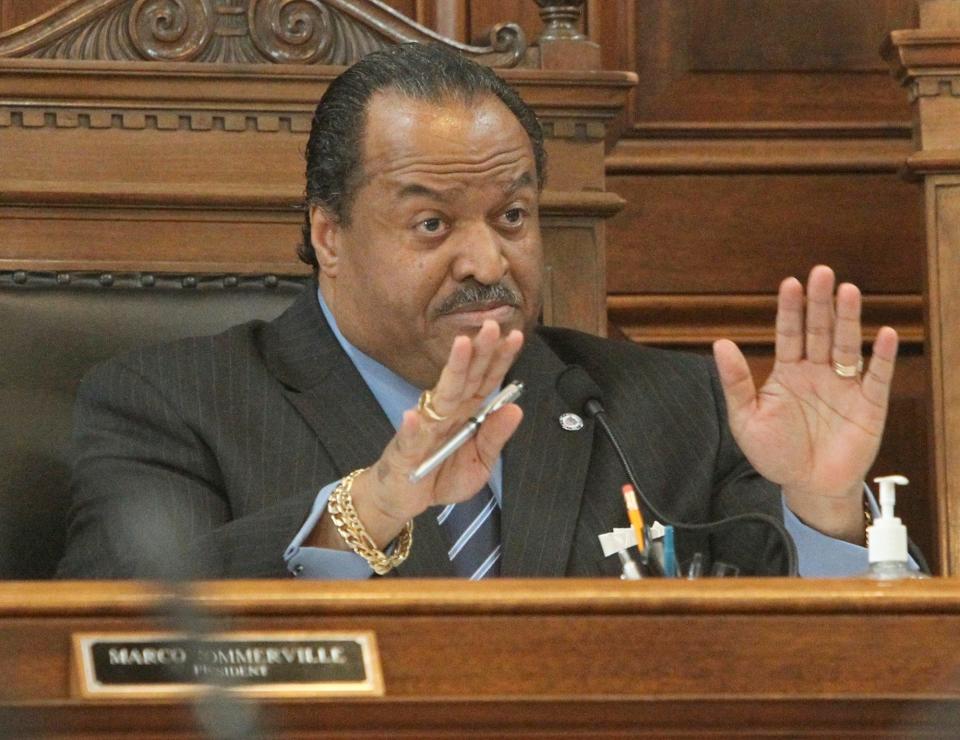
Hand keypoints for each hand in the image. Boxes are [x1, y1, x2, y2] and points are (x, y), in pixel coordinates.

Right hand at [311, 320, 523, 549]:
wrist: (403, 498)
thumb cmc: (441, 476)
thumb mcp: (479, 464)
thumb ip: (495, 438)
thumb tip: (516, 409)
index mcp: (467, 413)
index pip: (486, 381)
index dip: (500, 359)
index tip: (516, 336)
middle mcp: (447, 412)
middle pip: (466, 378)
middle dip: (480, 351)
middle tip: (493, 325)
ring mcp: (425, 428)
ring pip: (441, 396)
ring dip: (452, 370)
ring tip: (462, 346)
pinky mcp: (405, 451)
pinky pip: (410, 439)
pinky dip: (412, 428)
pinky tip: (414, 416)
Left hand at [712, 265, 897, 542]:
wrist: (807, 487)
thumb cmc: (775, 453)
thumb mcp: (746, 419)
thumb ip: (736, 382)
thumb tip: (720, 343)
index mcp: (788, 372)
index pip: (789, 333)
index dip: (790, 309)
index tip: (790, 283)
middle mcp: (817, 371)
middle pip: (819, 330)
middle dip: (820, 303)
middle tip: (822, 273)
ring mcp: (845, 385)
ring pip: (847, 345)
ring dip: (848, 320)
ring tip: (848, 291)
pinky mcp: (869, 404)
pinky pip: (877, 376)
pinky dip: (882, 356)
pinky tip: (885, 334)